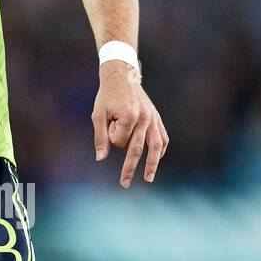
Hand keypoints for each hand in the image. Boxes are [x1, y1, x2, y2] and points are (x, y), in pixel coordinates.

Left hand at [92, 61, 168, 187]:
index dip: (111, 137)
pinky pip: (162, 137)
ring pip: (156, 146)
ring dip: (152, 164)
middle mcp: (144, 118)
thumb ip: (100, 137)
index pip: (119, 140)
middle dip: (130, 168)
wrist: (121, 76)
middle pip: (138, 149)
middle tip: (123, 184)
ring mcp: (153, 118)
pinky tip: (156, 160)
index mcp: (129, 116)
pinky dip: (160, 150)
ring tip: (148, 179)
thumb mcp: (98, 114)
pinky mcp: (157, 118)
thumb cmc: (107, 96)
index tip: (108, 125)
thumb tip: (100, 159)